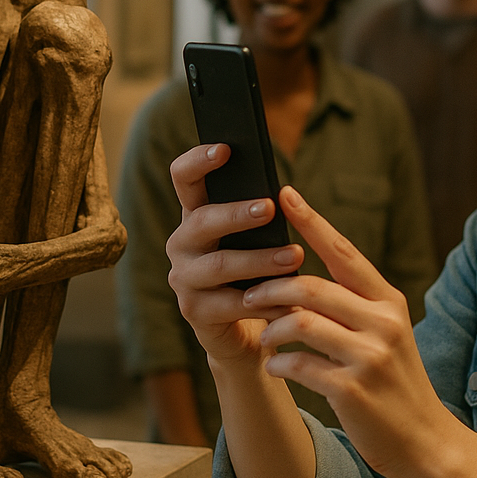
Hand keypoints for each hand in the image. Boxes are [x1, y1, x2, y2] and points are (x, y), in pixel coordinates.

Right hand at [166, 144, 304, 366]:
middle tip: (269, 208)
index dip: (198, 161)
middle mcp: (182, 243)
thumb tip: (285, 192)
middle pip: (202, 220)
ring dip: (259, 259)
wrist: (247, 328)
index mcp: (196, 215)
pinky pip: (230, 304)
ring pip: (219, 264)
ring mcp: (184, 278)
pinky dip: (264, 301)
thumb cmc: (257, 271)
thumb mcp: (257, 238)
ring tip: (294, 256)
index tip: (224, 148)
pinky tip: (289, 301)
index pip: (184, 178)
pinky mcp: (194, 311)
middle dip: (236, 213)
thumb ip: (259, 214)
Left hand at [242, 186, 451, 477]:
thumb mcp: (384, 333)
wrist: (425, 439)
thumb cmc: (394, 380)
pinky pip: (299, 364)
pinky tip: (275, 367)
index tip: (285, 192)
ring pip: (300, 322)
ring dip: (272, 328)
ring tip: (266, 337)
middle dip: (272, 288)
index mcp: (387, 300)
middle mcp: (382, 322)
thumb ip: (351, 303)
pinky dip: (279, 363)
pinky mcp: (352, 389)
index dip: (312, 220)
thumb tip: (296, 275)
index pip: (344, 251)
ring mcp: (369, 356)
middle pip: (312, 286)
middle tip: (250, 294)